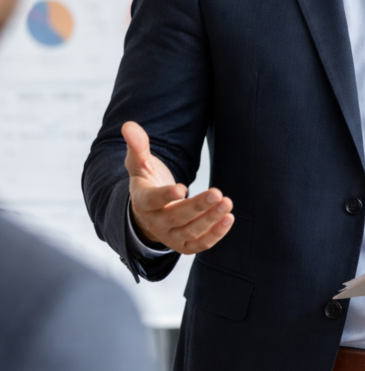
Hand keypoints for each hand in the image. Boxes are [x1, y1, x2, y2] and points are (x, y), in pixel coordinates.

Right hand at [123, 121, 233, 254]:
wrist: (148, 211)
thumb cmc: (146, 182)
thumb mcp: (139, 163)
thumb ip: (137, 146)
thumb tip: (129, 125)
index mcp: (142, 200)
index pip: (152, 200)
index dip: (166, 196)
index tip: (182, 188)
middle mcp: (155, 221)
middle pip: (176, 217)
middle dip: (198, 206)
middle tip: (218, 194)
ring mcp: (169, 236)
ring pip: (190, 232)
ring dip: (210, 220)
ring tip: (227, 204)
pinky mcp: (183, 244)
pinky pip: (199, 244)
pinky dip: (215, 235)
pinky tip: (229, 219)